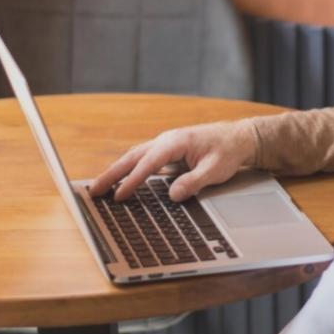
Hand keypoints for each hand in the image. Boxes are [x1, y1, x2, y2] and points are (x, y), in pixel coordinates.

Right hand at [90, 120, 255, 201]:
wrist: (239, 137)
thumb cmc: (229, 150)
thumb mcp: (216, 170)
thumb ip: (193, 182)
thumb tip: (173, 195)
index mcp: (176, 142)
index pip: (148, 164)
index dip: (133, 181)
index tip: (119, 196)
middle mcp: (166, 140)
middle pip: (132, 157)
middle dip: (112, 174)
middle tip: (94, 191)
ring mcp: (165, 145)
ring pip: (135, 158)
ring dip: (116, 172)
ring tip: (99, 188)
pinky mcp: (167, 152)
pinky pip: (143, 161)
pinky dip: (129, 170)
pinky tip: (121, 182)